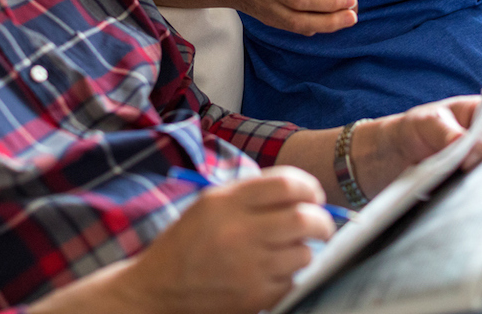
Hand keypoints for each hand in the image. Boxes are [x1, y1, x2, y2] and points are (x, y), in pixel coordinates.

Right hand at [116, 167, 335, 313]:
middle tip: (321, 224)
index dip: (310, 187)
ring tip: (289, 249)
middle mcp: (239, 233)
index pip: (287, 184)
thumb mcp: (210, 203)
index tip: (314, 196)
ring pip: (304, 253)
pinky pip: (292, 280)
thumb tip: (303, 192)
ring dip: (304, 249)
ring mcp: (248, 268)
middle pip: (305, 219)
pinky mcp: (254, 297)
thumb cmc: (188, 241)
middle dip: (322, 220)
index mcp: (227, 202)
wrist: (159, 288)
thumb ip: (252, 193)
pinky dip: (290, 275)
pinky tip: (272, 271)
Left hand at [350, 96, 481, 198]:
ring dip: (480, 183)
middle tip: (464, 179)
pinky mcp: (481, 181)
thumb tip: (461, 142)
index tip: (467, 161)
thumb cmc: (416, 130)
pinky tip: (458, 199)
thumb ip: (444, 131)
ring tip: (458, 190)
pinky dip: (473, 195)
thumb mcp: (424, 124)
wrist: (399, 154)